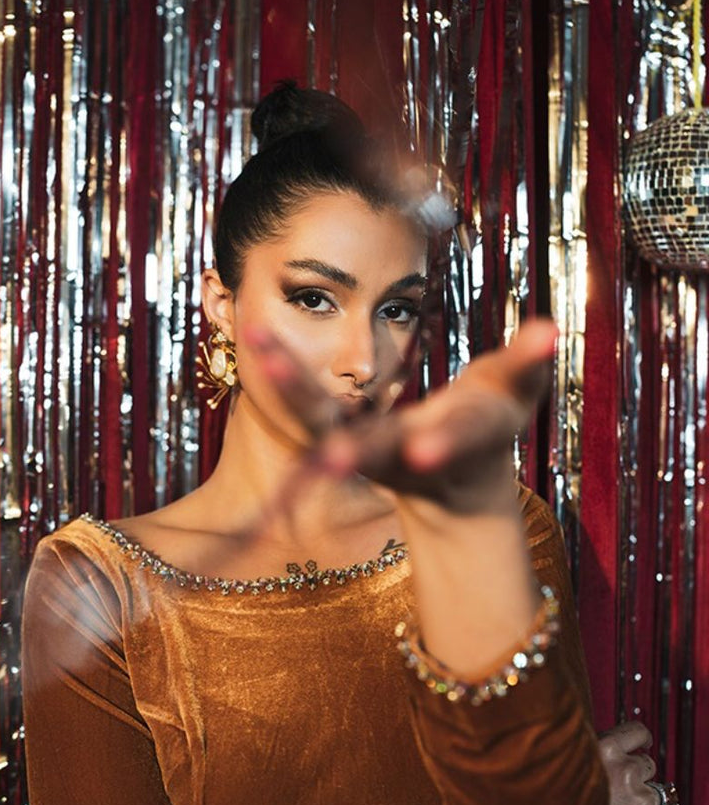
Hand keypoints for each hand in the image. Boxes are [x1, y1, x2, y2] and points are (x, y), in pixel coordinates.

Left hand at [249, 318, 557, 516]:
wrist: (449, 478)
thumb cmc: (486, 423)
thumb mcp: (513, 396)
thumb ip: (528, 362)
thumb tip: (550, 326)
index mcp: (457, 442)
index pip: (457, 440)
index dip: (445, 443)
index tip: (424, 451)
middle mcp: (405, 455)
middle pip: (376, 447)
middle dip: (355, 449)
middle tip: (329, 459)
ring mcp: (365, 448)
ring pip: (324, 422)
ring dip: (294, 389)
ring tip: (260, 349)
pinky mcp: (336, 434)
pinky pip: (304, 402)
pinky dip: (282, 373)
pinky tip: (253, 334)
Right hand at [598, 721, 667, 804]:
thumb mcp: (568, 770)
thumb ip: (593, 756)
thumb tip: (615, 752)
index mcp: (604, 749)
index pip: (637, 732)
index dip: (641, 740)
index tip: (643, 745)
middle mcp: (626, 770)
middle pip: (646, 765)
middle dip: (635, 778)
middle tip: (612, 797)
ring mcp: (642, 800)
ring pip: (653, 795)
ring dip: (638, 804)